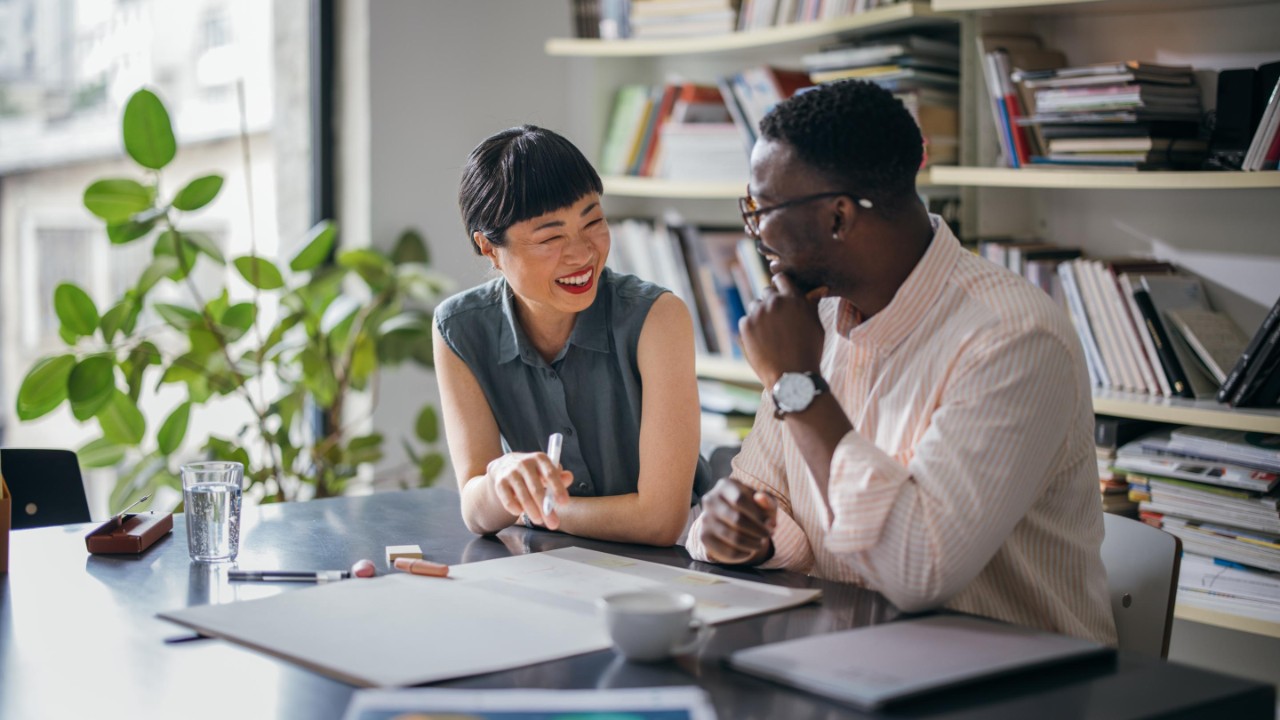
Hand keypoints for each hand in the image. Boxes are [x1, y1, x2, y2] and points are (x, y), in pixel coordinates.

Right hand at [486, 451, 572, 529]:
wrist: (505, 465)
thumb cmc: (533, 472)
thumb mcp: (546, 471)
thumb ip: (559, 477)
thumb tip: (569, 477)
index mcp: (539, 459)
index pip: (550, 473)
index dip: (558, 488)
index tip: (564, 502)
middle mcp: (524, 463)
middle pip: (536, 488)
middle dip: (545, 508)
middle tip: (553, 523)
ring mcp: (511, 473)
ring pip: (523, 495)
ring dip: (532, 511)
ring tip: (539, 521)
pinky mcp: (500, 483)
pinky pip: (507, 499)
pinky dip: (514, 508)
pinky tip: (520, 512)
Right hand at [698, 478, 777, 564]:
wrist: (731, 521)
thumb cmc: (752, 508)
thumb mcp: (763, 502)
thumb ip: (767, 499)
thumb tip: (761, 498)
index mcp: (725, 485)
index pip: (740, 499)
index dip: (758, 514)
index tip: (771, 523)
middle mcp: (710, 499)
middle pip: (737, 519)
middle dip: (758, 530)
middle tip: (768, 535)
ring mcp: (704, 518)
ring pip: (733, 537)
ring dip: (753, 543)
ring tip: (761, 543)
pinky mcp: (704, 536)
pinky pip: (726, 551)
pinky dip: (743, 554)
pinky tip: (749, 551)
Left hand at [739, 273, 825, 387]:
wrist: (792, 376)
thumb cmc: (809, 351)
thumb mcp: (816, 325)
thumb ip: (812, 304)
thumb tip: (819, 288)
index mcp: (793, 298)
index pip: (781, 279)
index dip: (781, 286)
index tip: (781, 294)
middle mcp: (774, 302)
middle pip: (767, 292)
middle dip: (771, 302)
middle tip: (777, 319)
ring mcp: (758, 314)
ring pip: (755, 306)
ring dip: (760, 314)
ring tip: (770, 333)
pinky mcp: (746, 326)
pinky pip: (745, 320)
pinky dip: (751, 328)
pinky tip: (761, 341)